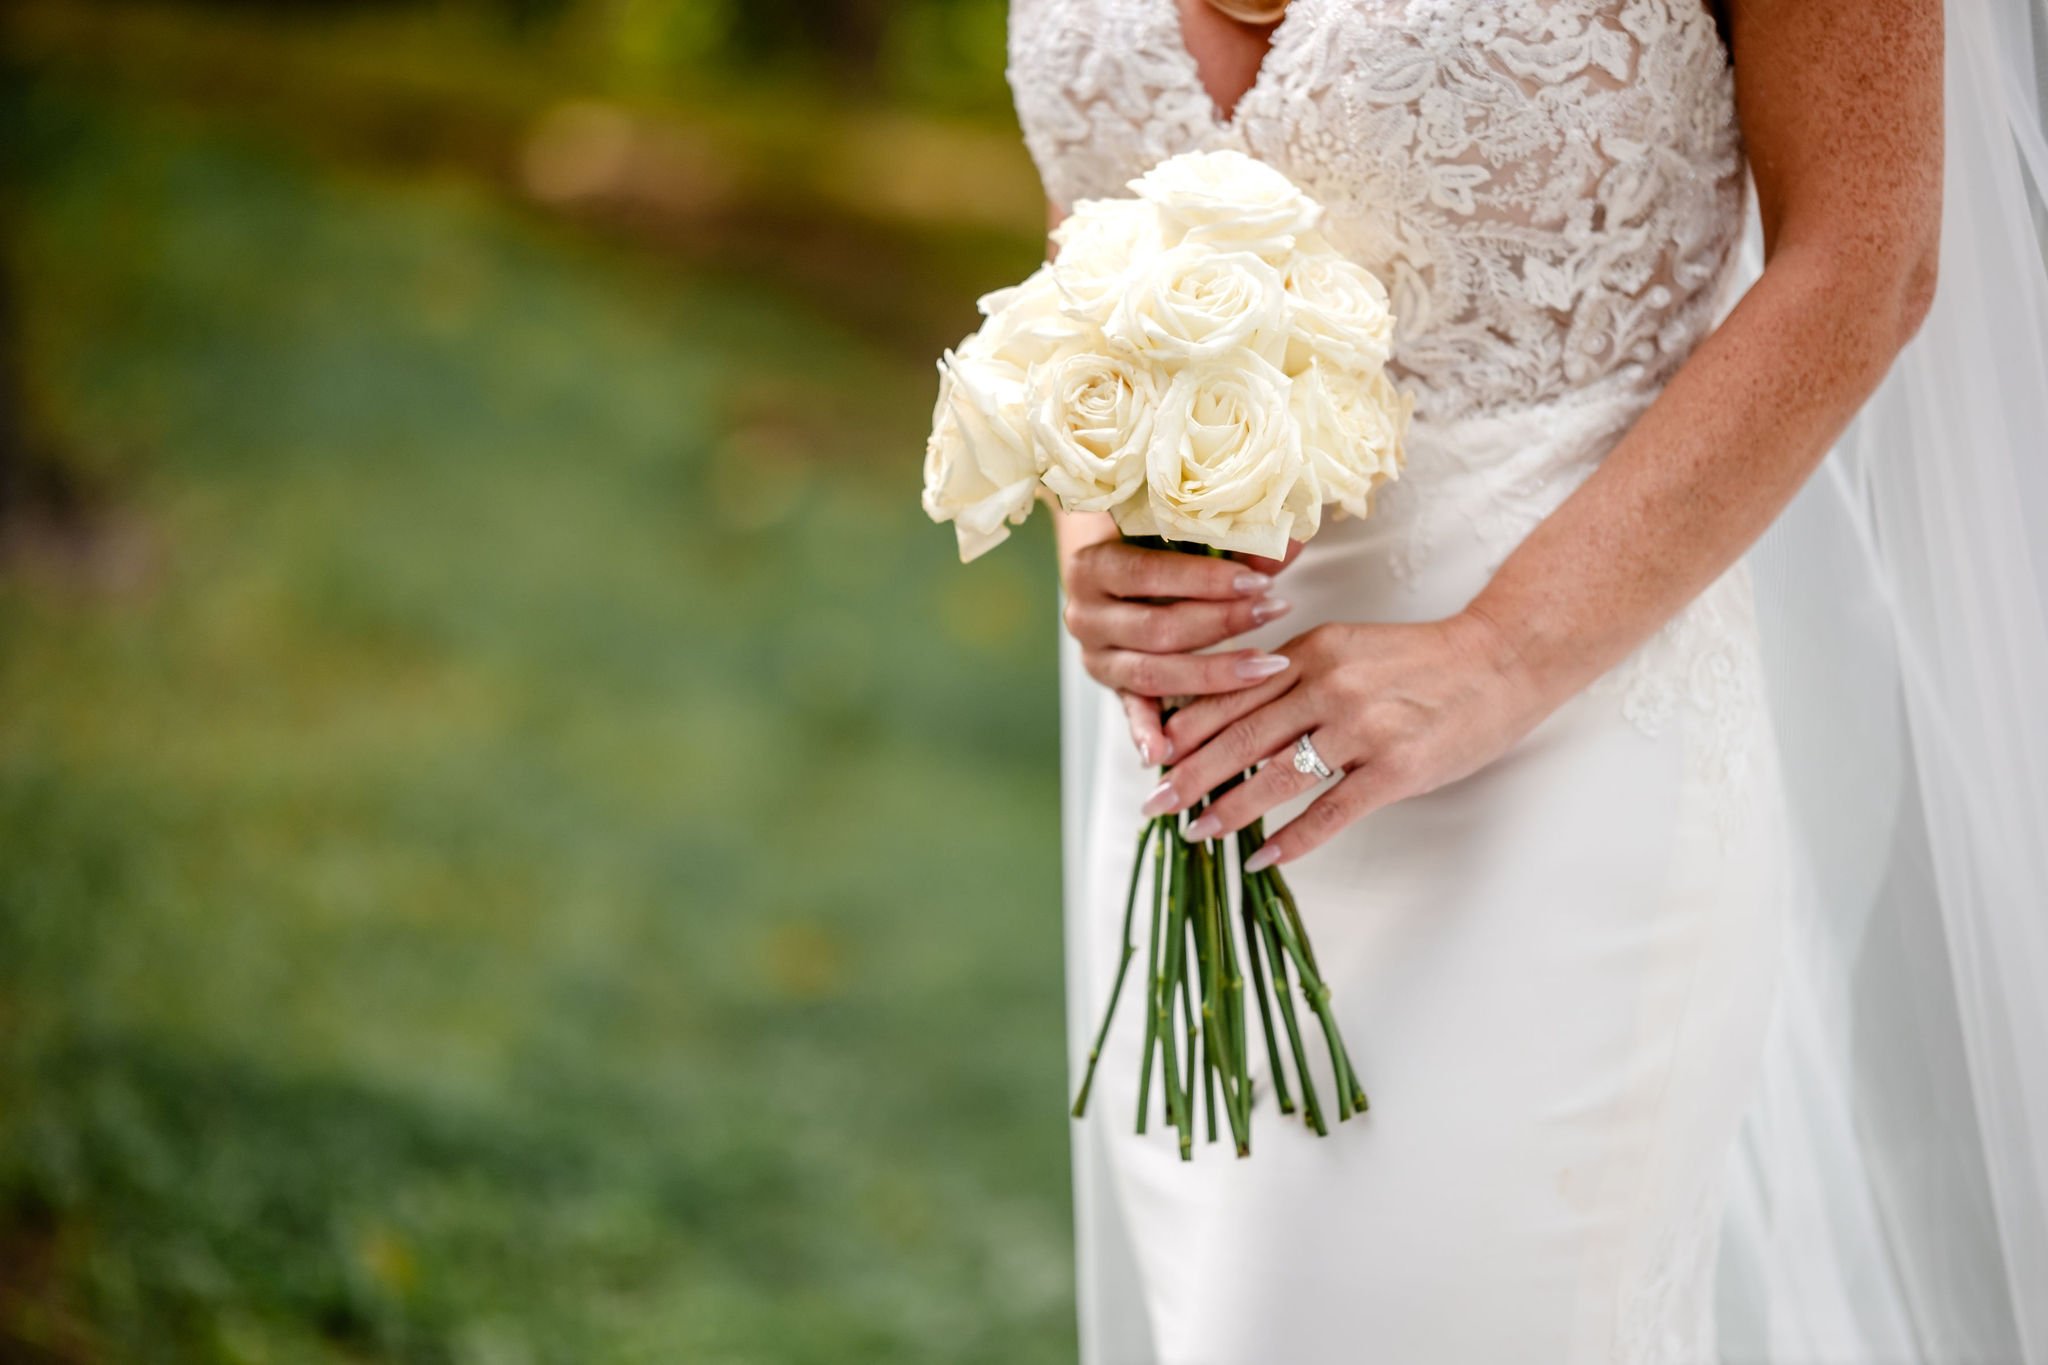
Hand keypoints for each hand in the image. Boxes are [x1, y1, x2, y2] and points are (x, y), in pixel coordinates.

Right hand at [1060, 539, 1301, 763]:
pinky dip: (1146, 733)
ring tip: (1267, 665)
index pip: (1147, 574)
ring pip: (1151, 673)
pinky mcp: (1113, 688)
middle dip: (1222, 622)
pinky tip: (1164, 753)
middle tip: (1276, 611)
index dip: (1205, 580)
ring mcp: (1096, 657)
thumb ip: (1233, 538)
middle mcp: (1085, 615)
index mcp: (1092, 567)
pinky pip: (1132, 712)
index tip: (1259, 581)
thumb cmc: (1156, 543)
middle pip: (1156, 628)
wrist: (1114, 564)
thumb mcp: (1185, 534)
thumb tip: (1289, 545)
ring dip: (1212, 673)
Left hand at [1139, 610, 1554, 869]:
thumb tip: (1235, 711)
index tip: (1153, 756)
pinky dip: (1293, 839)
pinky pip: (1331, 811)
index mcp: (1311, 652)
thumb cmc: (1421, 660)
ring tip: (1197, 833)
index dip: (1187, 729)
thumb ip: (1294, 674)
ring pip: (1276, 777)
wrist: (1501, 660)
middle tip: (1154, 804)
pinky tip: (1263, 857)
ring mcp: (1363, 729)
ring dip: (1229, 811)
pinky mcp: (1396, 769)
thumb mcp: (1347, 647)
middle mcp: (1329, 686)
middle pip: (1241, 738)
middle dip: (1190, 775)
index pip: (1232, 694)